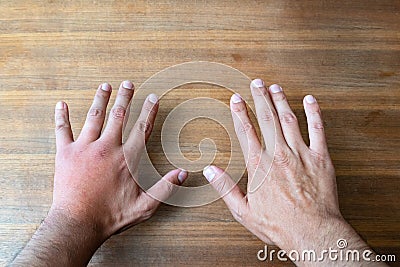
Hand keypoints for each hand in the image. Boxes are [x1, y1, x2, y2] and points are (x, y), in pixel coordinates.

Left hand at [13, 81, 186, 265]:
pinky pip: (62, 130)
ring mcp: (85, 148)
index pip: (142, 129)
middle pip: (118, 116)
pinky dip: (61, 116)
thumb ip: (164, 188)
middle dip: (125, 97)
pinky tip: (61, 104)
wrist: (77, 223)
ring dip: (100, 99)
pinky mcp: (66, 154)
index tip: (153, 98)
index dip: (149, 112)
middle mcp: (106, 148)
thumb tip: (182, 173)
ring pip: (94, 117)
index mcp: (126, 159)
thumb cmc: (110, 215)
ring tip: (105, 86)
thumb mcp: (144, 206)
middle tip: (128, 84)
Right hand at [203, 79, 383, 264]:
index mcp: (259, 165)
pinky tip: (310, 101)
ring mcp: (301, 154)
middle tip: (256, 83)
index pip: (246, 131)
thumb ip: (225, 188)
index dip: (239, 113)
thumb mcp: (243, 211)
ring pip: (289, 120)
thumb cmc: (278, 224)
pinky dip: (314, 113)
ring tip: (275, 87)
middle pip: (267, 119)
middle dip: (260, 98)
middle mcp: (278, 154)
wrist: (312, 232)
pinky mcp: (320, 158)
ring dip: (281, 101)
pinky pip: (318, 130)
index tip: (236, 99)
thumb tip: (209, 171)